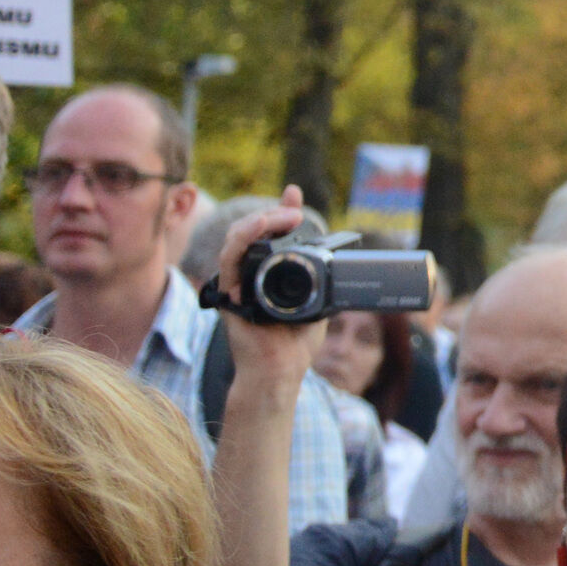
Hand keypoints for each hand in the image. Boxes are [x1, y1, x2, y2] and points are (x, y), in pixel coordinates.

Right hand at [211, 195, 329, 393]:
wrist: (281, 371)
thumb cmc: (294, 345)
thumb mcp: (314, 303)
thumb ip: (317, 279)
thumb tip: (338, 257)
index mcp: (266, 276)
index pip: (268, 235)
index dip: (280, 212)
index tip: (294, 194)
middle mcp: (248, 276)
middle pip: (251, 232)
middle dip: (272, 214)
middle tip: (294, 210)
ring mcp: (236, 284)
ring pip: (237, 239)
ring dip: (259, 221)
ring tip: (283, 214)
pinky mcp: (228, 294)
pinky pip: (229, 260)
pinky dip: (243, 239)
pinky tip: (259, 226)